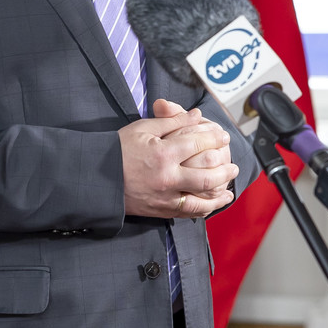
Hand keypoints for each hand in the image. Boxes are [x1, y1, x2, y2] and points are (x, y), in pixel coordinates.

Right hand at [119, 99, 238, 218]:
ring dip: (222, 186)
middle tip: (232, 158)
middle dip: (225, 164)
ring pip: (204, 196)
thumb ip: (172, 121)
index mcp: (163, 153)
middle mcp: (168, 177)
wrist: (95, 178)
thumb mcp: (142, 128)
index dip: (214, 137)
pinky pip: (191, 212)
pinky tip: (218, 201)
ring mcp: (166, 197)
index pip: (199, 143)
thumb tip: (196, 116)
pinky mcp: (162, 210)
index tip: (223, 135)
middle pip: (208, 172)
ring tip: (231, 177)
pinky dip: (208, 207)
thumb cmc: (117, 150)